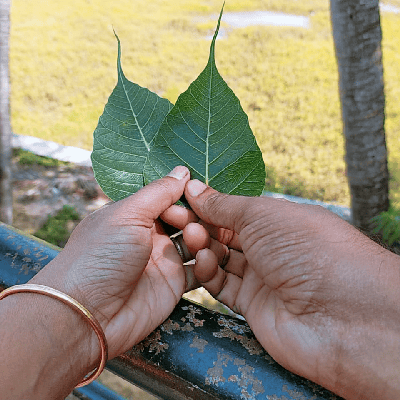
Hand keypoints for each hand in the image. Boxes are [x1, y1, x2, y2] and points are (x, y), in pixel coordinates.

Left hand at [29, 167, 210, 360]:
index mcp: (136, 215)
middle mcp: (151, 236)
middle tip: (194, 225)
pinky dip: (207, 264)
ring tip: (197, 241)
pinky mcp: (174, 285)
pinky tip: (204, 260)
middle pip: (187, 220)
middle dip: (196, 219)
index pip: (170, 199)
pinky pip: (199, 270)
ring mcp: (164, 261)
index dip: (186, 197)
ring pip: (197, 244)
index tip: (198, 195)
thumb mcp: (127, 214)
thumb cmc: (99, 257)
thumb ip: (159, 192)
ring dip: (204, 240)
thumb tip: (182, 171)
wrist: (87, 314)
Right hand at [176, 179, 399, 399]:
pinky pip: (224, 286)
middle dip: (201, 225)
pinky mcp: (254, 306)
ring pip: (222, 259)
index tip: (182, 198)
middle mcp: (272, 248)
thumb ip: (223, 204)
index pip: (235, 210)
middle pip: (226, 234)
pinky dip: (210, 273)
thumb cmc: (308, 248)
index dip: (208, 204)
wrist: (340, 314)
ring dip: (203, 247)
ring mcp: (263, 278)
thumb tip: (195, 186)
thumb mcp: (262, 215)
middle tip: (177, 218)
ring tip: (191, 238)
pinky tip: (206, 261)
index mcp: (279, 221)